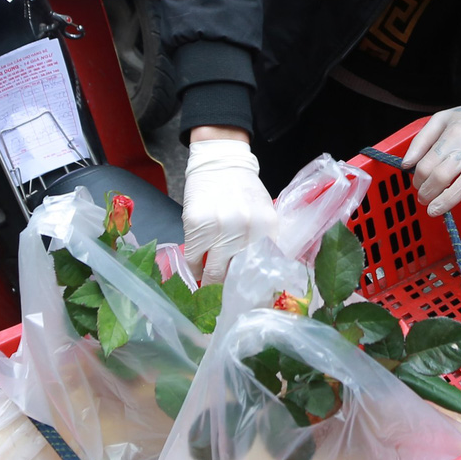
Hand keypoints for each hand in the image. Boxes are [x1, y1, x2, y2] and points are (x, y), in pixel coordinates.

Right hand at [181, 137, 276, 284]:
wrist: (221, 162)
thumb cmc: (243, 191)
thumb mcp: (264, 214)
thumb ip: (264, 242)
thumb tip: (261, 279)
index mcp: (267, 226)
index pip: (263, 270)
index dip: (255, 287)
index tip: (249, 297)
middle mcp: (245, 229)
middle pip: (238, 276)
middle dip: (232, 289)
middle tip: (229, 297)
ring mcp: (219, 228)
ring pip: (213, 274)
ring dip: (211, 284)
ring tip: (211, 288)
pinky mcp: (196, 226)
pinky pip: (194, 260)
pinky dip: (195, 269)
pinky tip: (198, 269)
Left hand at [405, 92, 460, 220]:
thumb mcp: (443, 118)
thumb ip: (421, 139)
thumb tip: (405, 164)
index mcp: (452, 135)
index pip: (427, 164)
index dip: (418, 180)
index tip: (418, 186)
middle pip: (442, 176)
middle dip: (427, 193)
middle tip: (424, 200)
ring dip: (446, 201)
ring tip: (435, 211)